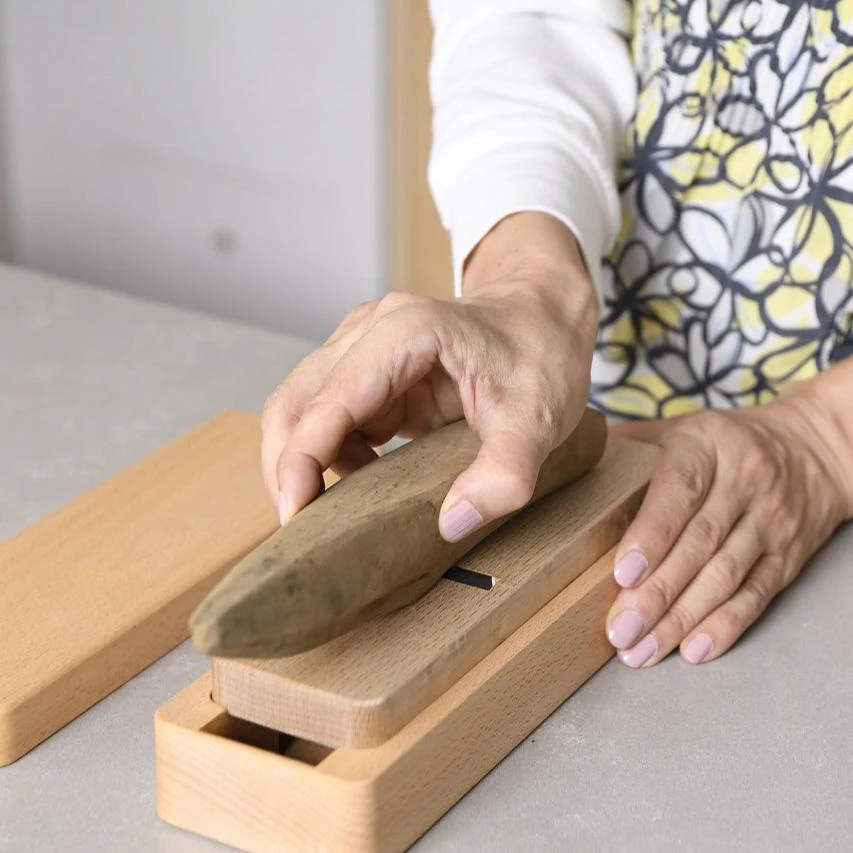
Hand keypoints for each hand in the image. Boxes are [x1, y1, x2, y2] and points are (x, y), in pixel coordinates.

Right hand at [261, 213, 598, 540]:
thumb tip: (451, 523)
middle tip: (299, 523)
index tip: (295, 511)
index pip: (332, 399)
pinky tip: (358, 482)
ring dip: (304, 461)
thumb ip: (503, 474)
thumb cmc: (540, 355)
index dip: (302, 457)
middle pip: (297, 399)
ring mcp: (365, 347)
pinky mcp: (370, 372)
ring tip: (331, 510)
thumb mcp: (537, 420)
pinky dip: (330, 454)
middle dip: (287, 464)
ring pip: (302, 407)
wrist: (543, 317)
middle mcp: (372, 331)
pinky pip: (330, 415)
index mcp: (407, 331)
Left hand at [605, 393, 851, 666]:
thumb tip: (567, 464)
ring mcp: (769, 520)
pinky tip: (694, 650)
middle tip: (621, 629)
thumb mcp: (678, 428)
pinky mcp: (787, 554)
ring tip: (644, 649)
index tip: (622, 574)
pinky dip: (726, 625)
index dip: (651, 535)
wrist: (811, 448)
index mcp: (707, 445)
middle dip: (657, 593)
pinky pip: (757, 594)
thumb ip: (628, 446)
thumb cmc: (723, 441)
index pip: (679, 492)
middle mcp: (743, 482)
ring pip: (725, 576)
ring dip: (683, 618)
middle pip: (699, 544)